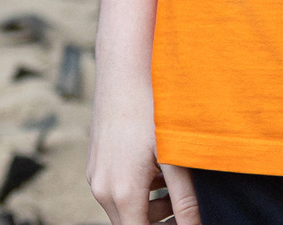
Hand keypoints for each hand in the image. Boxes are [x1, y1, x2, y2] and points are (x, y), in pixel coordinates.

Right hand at [90, 72, 197, 224]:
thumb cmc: (151, 112)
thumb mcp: (175, 160)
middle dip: (160, 224)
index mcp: (123, 193)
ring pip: (124, 211)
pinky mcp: (95, 164)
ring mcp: (95, 176)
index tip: (183, 222)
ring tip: (177, 191)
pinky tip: (158, 173)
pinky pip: (116, 192)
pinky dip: (138, 193)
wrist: (123, 72)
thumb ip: (186, 203)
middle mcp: (102, 189)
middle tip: (187, 211)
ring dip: (150, 210)